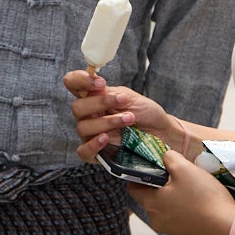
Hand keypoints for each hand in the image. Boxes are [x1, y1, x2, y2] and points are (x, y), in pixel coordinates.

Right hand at [64, 74, 182, 163]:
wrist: (161, 132)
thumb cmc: (145, 113)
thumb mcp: (129, 97)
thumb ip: (110, 93)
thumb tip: (95, 87)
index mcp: (93, 97)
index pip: (73, 84)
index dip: (80, 80)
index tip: (100, 82)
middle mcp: (88, 115)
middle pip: (77, 107)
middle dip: (100, 102)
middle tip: (122, 100)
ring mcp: (91, 135)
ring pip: (83, 128)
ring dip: (107, 122)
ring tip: (129, 119)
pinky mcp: (97, 154)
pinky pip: (84, 151)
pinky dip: (93, 144)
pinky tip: (105, 138)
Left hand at [129, 150, 234, 234]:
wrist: (228, 229)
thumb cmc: (204, 198)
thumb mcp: (185, 168)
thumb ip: (169, 158)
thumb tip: (165, 157)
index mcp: (150, 203)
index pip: (133, 187)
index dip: (139, 174)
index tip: (151, 166)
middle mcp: (157, 219)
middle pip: (152, 197)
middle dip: (162, 185)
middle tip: (178, 174)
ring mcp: (172, 230)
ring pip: (167, 207)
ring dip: (176, 197)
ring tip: (193, 188)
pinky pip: (181, 217)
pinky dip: (187, 209)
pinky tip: (201, 202)